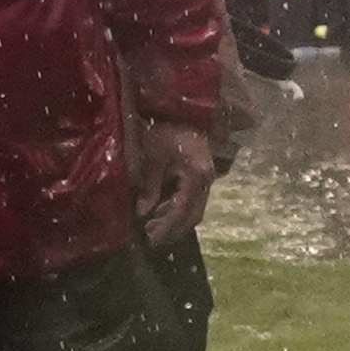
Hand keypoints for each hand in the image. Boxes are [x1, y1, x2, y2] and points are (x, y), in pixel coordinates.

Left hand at [130, 116, 215, 241]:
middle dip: (172, 230)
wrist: (185, 113)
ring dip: (175, 222)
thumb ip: (149, 186)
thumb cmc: (167, 131)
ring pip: (195, 211)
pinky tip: (161, 211)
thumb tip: (142, 212)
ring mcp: (207, 180)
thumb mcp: (153, 157)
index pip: (182, 210)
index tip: (151, 238)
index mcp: (196, 176)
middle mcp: (206, 182)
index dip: (166, 227)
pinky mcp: (202, 178)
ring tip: (152, 227)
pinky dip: (178, 211)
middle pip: (193, 216)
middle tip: (151, 238)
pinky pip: (193, 202)